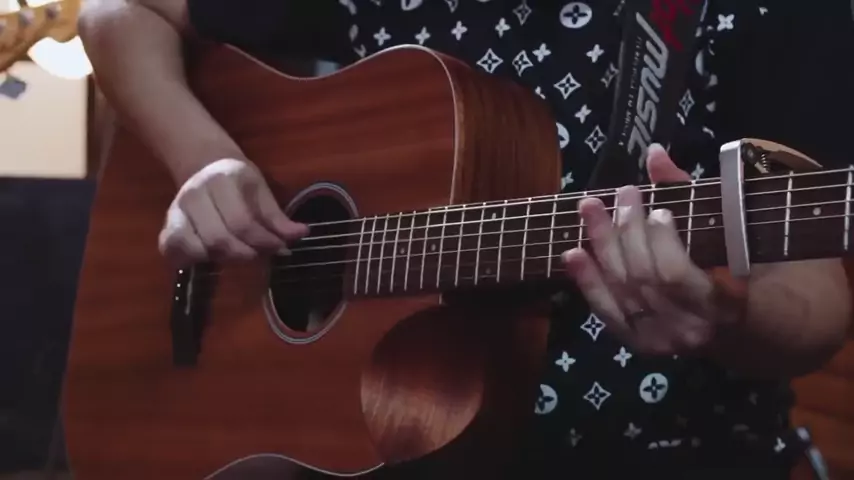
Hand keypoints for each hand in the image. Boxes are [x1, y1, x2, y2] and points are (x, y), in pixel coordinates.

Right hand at [158, 158, 307, 266]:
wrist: (204, 165)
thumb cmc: (238, 181)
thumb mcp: (261, 190)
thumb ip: (277, 216)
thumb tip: (301, 234)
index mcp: (221, 181)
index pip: (242, 221)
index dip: (264, 241)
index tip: (282, 249)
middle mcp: (194, 195)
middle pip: (218, 238)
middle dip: (245, 253)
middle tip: (260, 255)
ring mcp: (176, 211)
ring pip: (195, 247)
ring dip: (220, 258)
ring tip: (237, 254)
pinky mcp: (166, 225)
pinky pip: (172, 250)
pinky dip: (190, 260)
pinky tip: (210, 258)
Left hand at [561, 144, 743, 354]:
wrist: (732, 328)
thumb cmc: (733, 270)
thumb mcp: (721, 230)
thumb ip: (686, 193)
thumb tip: (653, 151)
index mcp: (720, 306)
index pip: (674, 275)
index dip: (660, 240)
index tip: (658, 210)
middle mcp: (686, 329)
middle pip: (641, 277)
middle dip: (627, 231)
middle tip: (623, 194)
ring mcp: (658, 339)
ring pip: (620, 289)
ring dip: (601, 245)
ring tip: (590, 207)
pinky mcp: (635, 343)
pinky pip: (606, 310)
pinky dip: (586, 280)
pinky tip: (572, 253)